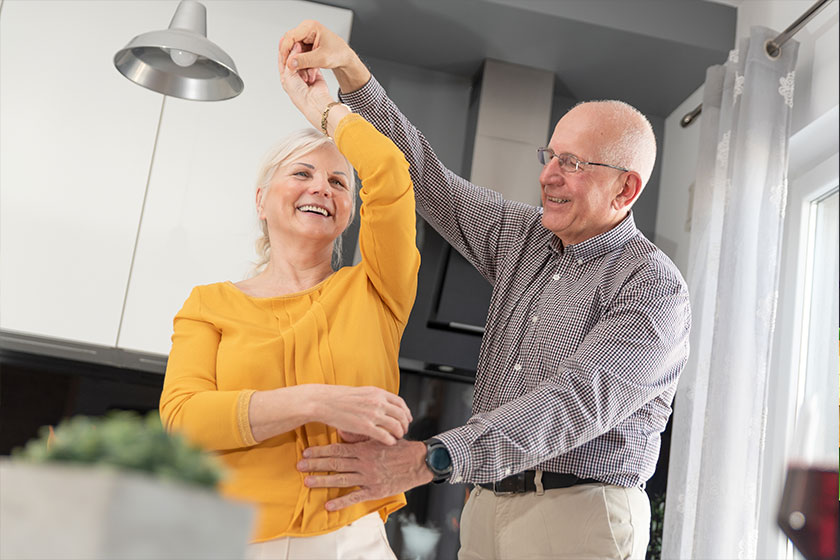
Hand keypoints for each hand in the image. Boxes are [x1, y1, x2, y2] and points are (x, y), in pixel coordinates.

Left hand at [278, 43, 333, 128]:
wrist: (315, 102)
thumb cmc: (300, 95)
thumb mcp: (289, 75)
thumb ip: (291, 60)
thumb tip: (294, 47)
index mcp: (286, 78)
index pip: (283, 61)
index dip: (284, 51)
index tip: (285, 41)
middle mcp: (295, 77)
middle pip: (294, 59)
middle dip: (296, 52)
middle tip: (298, 44)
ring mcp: (305, 76)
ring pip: (303, 61)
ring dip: (304, 58)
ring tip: (304, 51)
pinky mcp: (316, 75)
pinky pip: (313, 64)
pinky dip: (312, 61)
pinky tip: (311, 58)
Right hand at [279, 20, 370, 91]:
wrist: (345, 58)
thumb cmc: (339, 54)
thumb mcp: (322, 58)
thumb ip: (305, 60)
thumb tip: (290, 63)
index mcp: (310, 27)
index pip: (290, 37)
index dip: (285, 50)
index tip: (285, 63)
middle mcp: (306, 30)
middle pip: (290, 43)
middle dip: (292, 58)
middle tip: (292, 71)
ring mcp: (305, 38)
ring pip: (294, 51)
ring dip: (297, 63)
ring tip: (305, 74)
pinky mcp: (306, 45)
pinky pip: (298, 55)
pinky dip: (302, 64)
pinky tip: (308, 72)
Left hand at [297, 439, 432, 510]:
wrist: (418, 462)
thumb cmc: (399, 448)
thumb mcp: (380, 437)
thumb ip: (361, 437)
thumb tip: (343, 432)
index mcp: (364, 449)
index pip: (337, 450)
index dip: (320, 452)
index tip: (306, 452)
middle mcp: (363, 463)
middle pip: (335, 464)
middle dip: (315, 465)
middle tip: (299, 466)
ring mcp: (368, 478)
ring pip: (341, 480)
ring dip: (322, 481)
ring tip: (307, 482)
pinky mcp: (375, 490)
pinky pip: (355, 497)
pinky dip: (341, 502)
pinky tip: (328, 505)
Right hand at [307, 384, 412, 445]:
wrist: (324, 401)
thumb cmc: (339, 397)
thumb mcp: (362, 392)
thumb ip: (375, 398)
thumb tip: (384, 404)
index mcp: (377, 392)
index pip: (400, 403)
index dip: (406, 412)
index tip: (407, 418)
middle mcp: (378, 402)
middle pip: (401, 415)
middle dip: (405, 424)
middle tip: (404, 430)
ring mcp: (372, 414)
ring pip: (396, 426)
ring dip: (400, 433)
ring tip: (397, 437)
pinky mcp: (365, 426)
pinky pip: (385, 436)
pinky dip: (391, 440)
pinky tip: (390, 442)